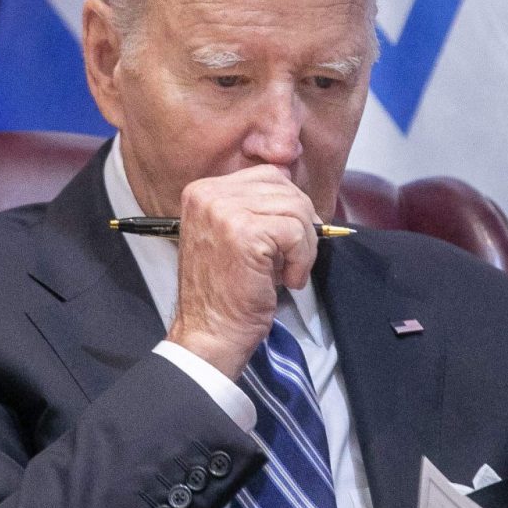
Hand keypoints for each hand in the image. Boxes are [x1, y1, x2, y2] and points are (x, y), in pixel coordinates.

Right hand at [167, 166, 320, 377]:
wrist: (210, 332)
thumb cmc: (225, 293)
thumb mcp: (231, 235)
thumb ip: (254, 209)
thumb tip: (299, 197)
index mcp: (203, 191)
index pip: (267, 175)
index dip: (289, 204)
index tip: (289, 236)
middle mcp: (209, 195)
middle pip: (284, 187)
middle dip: (302, 223)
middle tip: (294, 257)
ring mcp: (224, 212)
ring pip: (295, 209)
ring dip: (304, 245)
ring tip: (288, 271)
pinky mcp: (245, 233)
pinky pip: (296, 233)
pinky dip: (302, 259)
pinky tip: (287, 279)